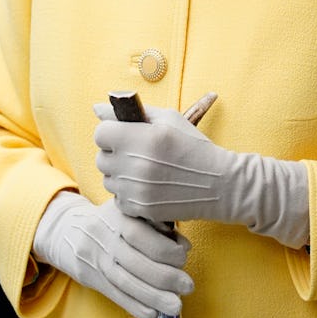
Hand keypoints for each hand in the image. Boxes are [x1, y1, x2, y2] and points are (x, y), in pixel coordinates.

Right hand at [32, 190, 193, 317]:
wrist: (72, 231)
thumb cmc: (116, 220)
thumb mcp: (134, 211)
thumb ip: (160, 225)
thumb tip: (184, 245)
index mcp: (119, 217)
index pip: (143, 237)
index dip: (166, 249)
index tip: (183, 256)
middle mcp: (106, 239)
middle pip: (136, 263)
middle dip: (166, 278)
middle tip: (188, 286)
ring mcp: (98, 260)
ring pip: (126, 283)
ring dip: (154, 298)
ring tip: (176, 307)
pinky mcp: (94, 279)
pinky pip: (116, 296)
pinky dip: (136, 307)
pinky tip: (154, 314)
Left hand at [94, 104, 309, 248]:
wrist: (219, 184)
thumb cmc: (194, 146)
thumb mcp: (169, 119)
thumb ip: (133, 112)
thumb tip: (97, 108)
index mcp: (142, 138)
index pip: (100, 133)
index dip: (111, 131)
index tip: (124, 133)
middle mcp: (135, 165)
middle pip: (101, 157)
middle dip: (114, 153)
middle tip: (135, 151)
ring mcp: (136, 190)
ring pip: (108, 179)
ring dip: (120, 173)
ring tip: (144, 169)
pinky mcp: (140, 209)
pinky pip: (118, 198)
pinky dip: (128, 192)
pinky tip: (148, 185)